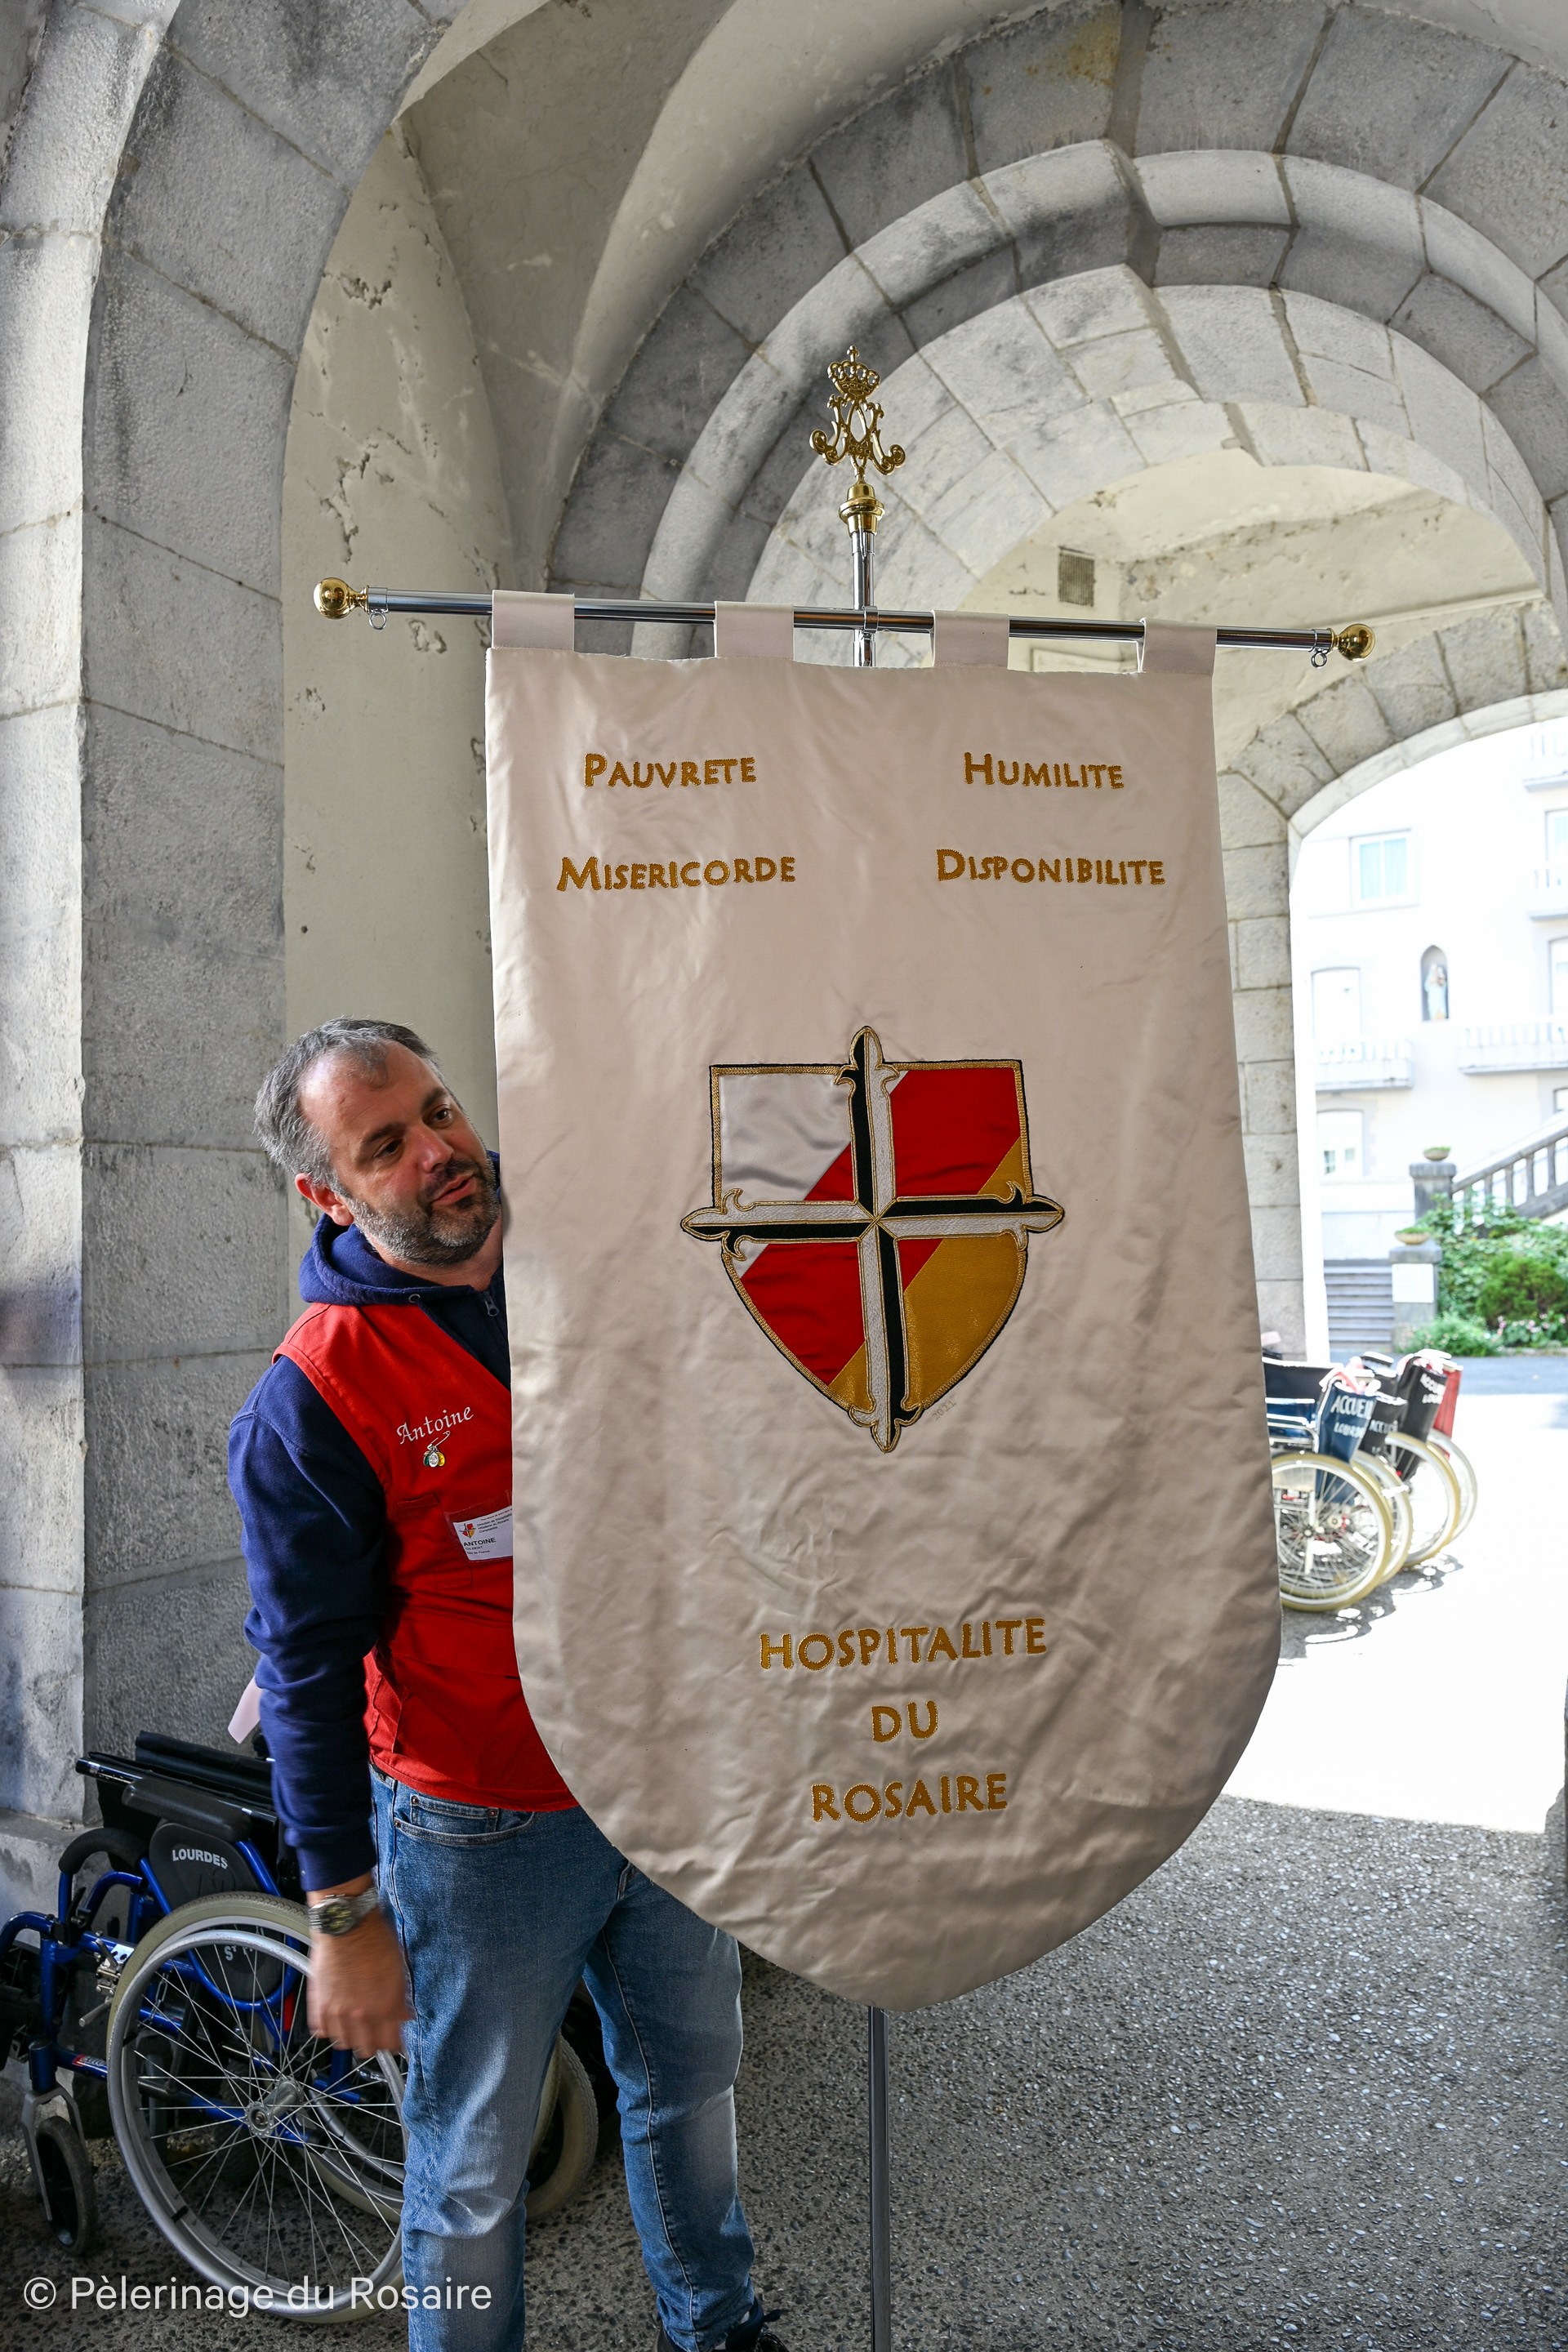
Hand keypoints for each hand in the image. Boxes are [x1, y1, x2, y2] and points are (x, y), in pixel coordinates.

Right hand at [307, 1904, 410, 2054]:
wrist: (347, 1923)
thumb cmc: (375, 1940)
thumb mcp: (399, 1970)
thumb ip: (401, 2000)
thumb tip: (404, 2015)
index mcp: (384, 2008)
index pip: (391, 2044)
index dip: (396, 2043)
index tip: (396, 2039)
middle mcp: (360, 2016)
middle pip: (367, 2049)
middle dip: (374, 2042)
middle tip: (377, 2032)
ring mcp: (336, 2012)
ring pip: (344, 2043)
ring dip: (351, 2037)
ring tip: (356, 2026)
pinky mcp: (318, 2004)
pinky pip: (321, 2030)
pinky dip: (329, 2028)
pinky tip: (337, 2018)